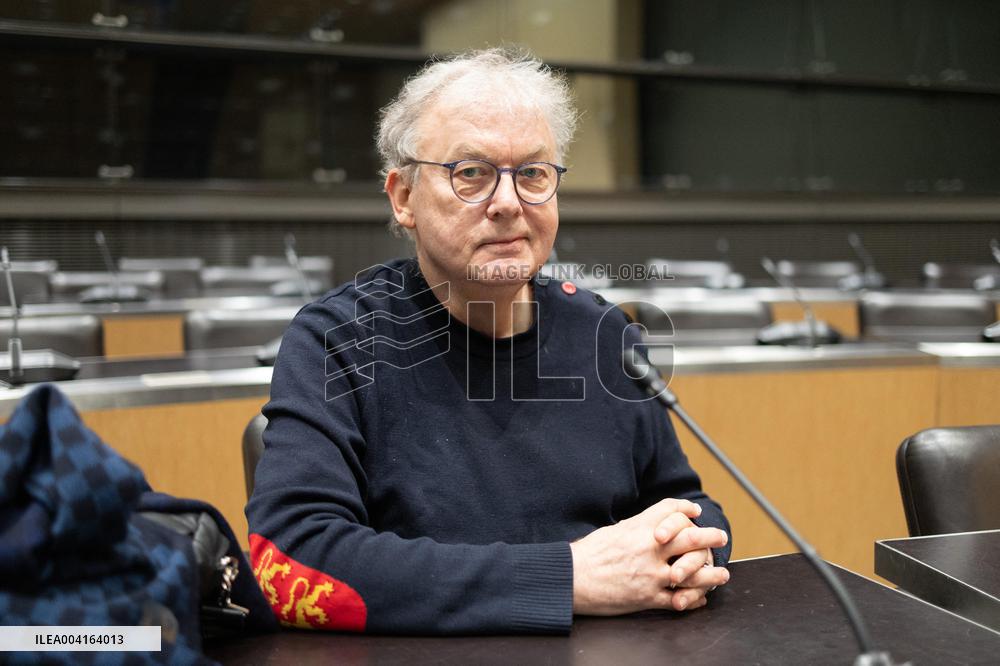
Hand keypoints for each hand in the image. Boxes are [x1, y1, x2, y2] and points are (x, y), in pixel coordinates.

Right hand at [570, 498, 728, 614]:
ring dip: (711, 573)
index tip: (695, 511)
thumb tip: (651, 523)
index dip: (686, 509)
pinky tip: (699, 598)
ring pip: (693, 572)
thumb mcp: (613, 530)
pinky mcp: (648, 597)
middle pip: (691, 538)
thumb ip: (635, 527)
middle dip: (710, 537)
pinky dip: (692, 600)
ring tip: (722, 573)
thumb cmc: (588, 554)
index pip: (671, 512)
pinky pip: (679, 600)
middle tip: (721, 536)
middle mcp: (650, 549)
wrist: (572, 579)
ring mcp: (651, 574)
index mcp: (639, 529)